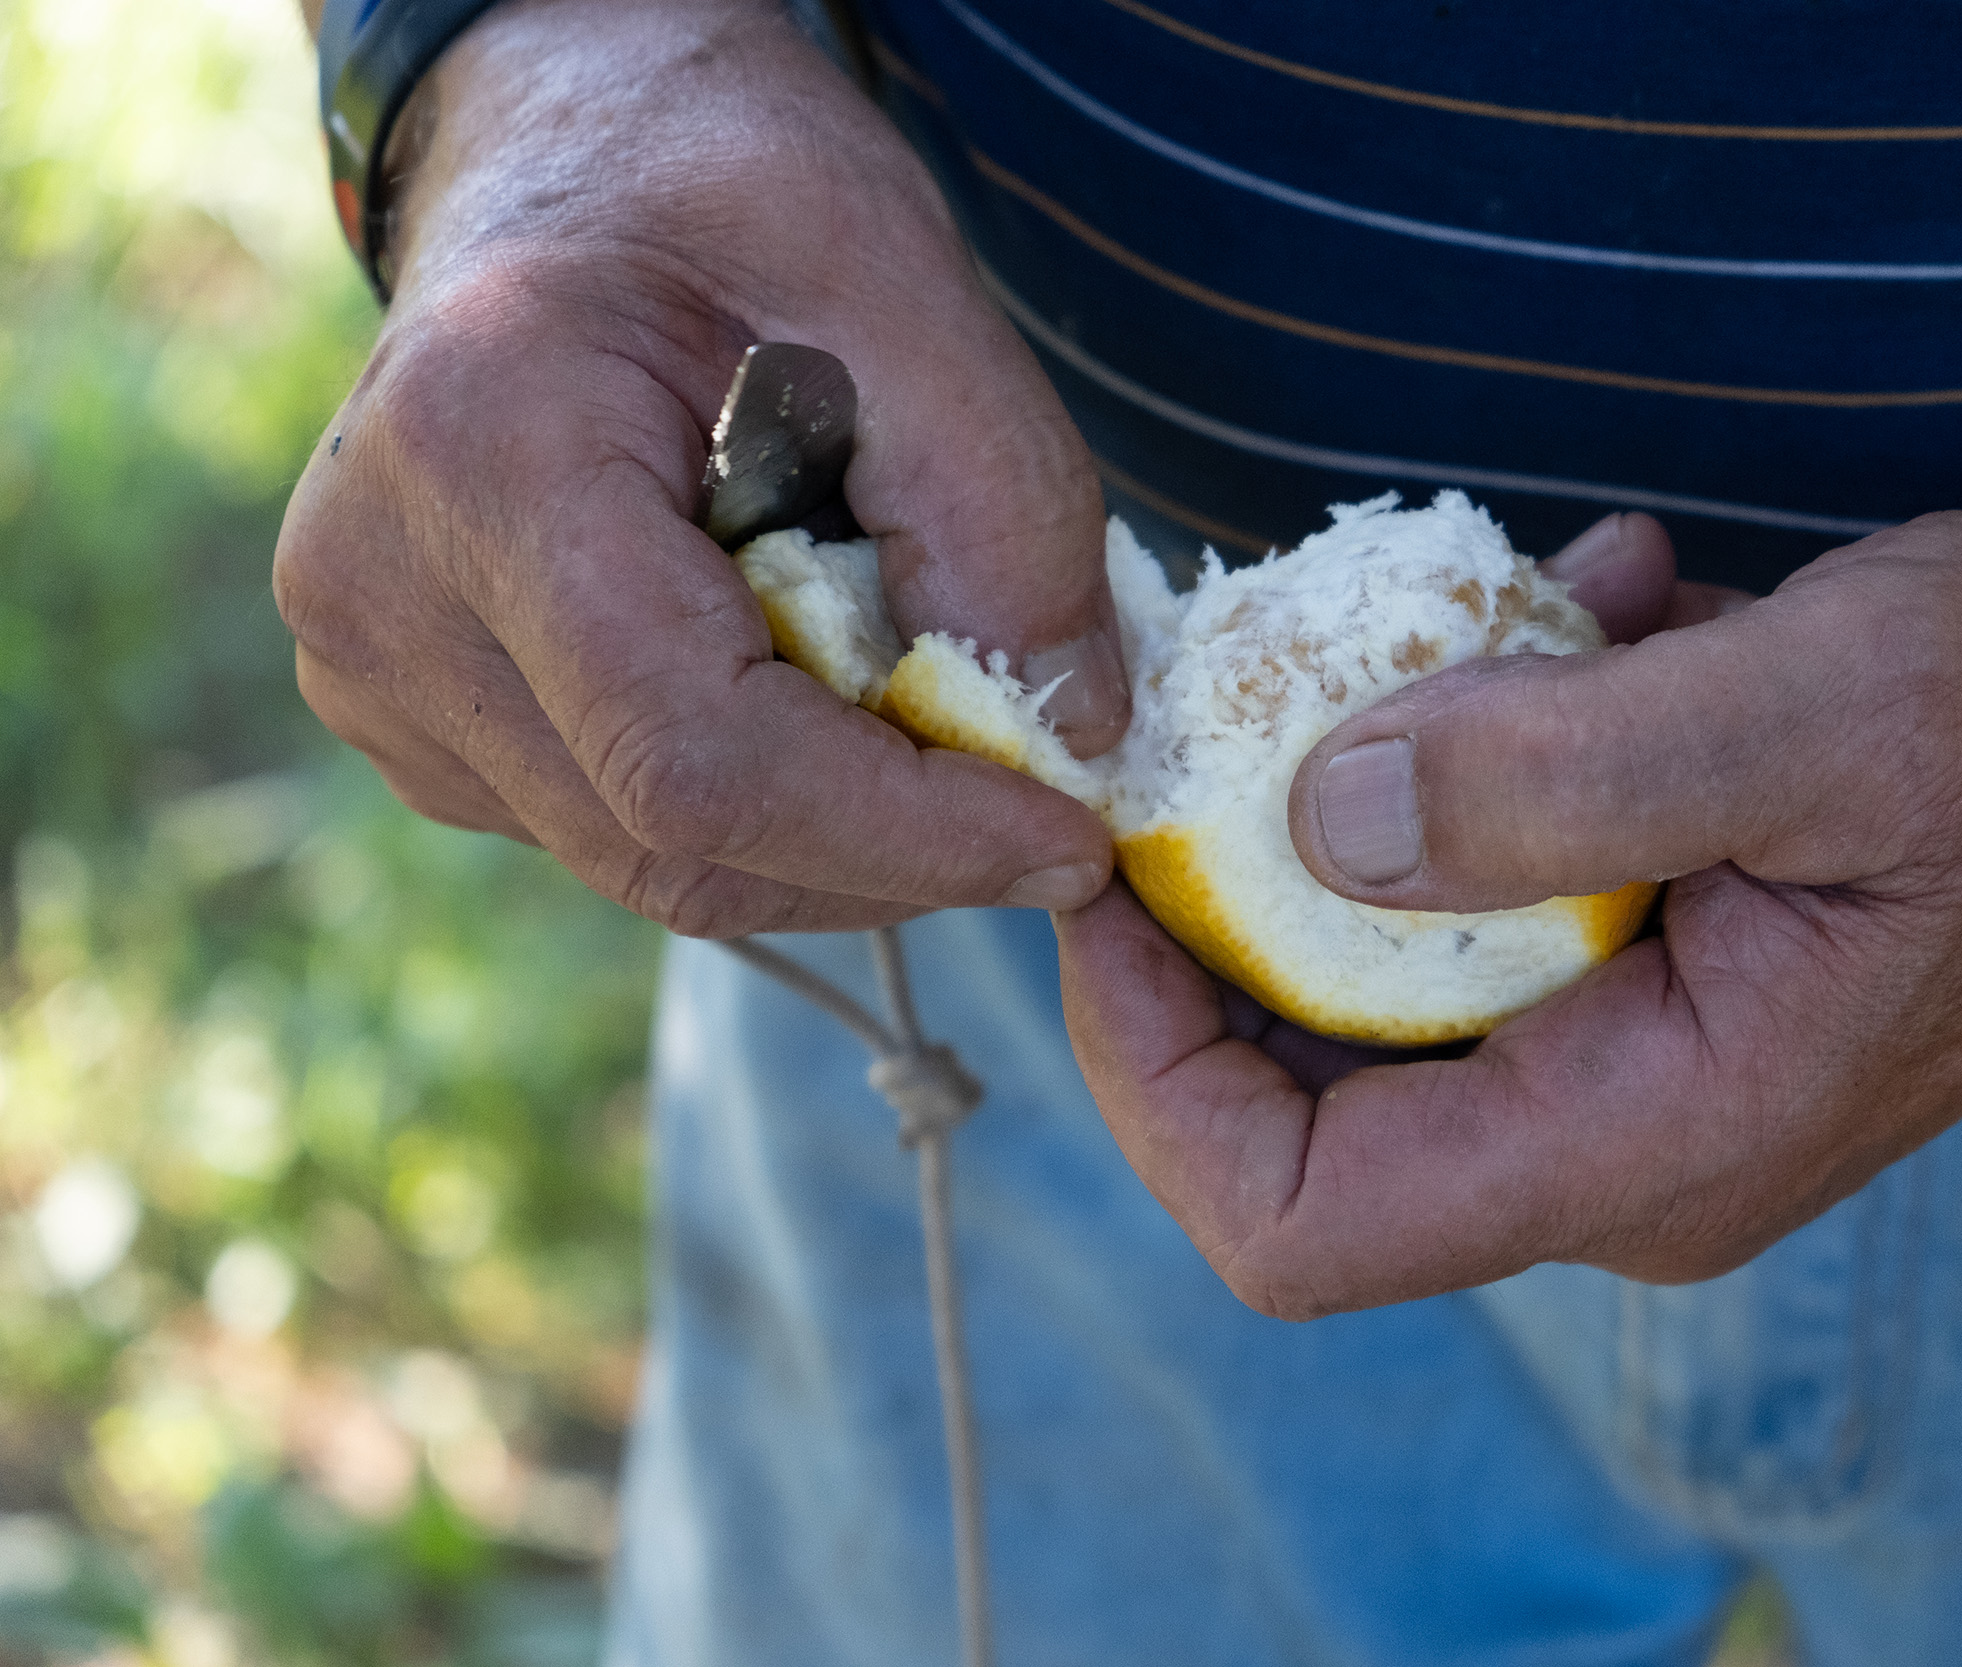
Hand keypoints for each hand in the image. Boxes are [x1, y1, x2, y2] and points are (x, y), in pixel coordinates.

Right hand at [275, 0, 1123, 935]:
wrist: (571, 153)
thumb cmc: (722, 184)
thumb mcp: (900, 275)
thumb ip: (1000, 503)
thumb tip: (1068, 735)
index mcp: (481, 458)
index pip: (696, 754)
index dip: (905, 832)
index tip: (1074, 839)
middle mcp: (380, 591)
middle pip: (675, 837)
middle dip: (895, 851)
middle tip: (1049, 802)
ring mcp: (376, 669)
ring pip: (656, 861)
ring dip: (842, 841)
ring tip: (941, 726)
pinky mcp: (415, 718)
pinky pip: (623, 828)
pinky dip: (773, 812)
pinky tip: (827, 701)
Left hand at [1058, 449, 1961, 1316]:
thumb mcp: (1819, 711)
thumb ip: (1557, 775)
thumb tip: (1310, 815)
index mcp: (1651, 1142)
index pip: (1296, 1226)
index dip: (1149, 1077)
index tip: (1106, 883)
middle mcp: (1628, 1136)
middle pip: (1310, 1093)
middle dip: (1237, 898)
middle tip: (1229, 697)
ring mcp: (1648, 1055)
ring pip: (1397, 967)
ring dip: (1386, 782)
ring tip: (1489, 614)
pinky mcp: (1669, 961)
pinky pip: (1504, 883)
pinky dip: (1503, 745)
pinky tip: (1597, 608)